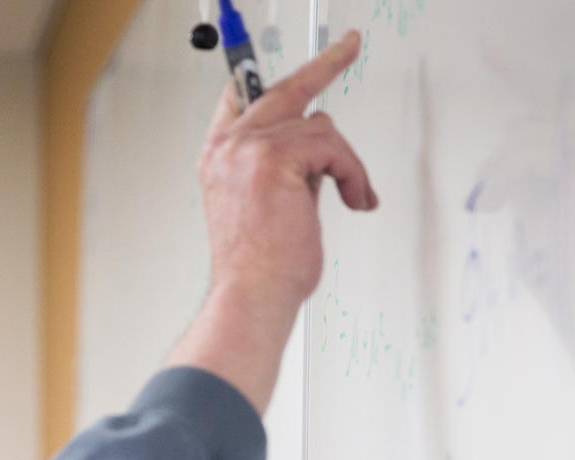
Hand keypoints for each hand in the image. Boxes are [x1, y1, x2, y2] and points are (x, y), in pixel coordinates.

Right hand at [202, 31, 377, 309]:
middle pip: (282, 89)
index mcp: (220, 160)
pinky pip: (333, 149)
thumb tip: (318, 157)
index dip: (266, 79)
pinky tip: (354, 199)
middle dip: (322, 65)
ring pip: (320, 127)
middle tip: (346, 48)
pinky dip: (352, 175)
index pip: (240, 100)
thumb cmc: (258, 268)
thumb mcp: (267, 208)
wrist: (250, 296)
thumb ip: (285, 173)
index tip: (291, 66)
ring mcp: (249, 149)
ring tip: (353, 194)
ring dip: (345, 163)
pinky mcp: (275, 158)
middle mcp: (229, 149)